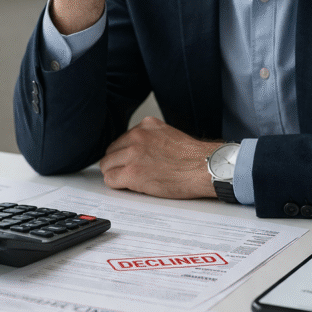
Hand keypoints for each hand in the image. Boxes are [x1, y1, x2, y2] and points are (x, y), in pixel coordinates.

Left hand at [99, 117, 220, 198]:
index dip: (124, 154)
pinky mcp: (132, 173)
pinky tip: (130, 186)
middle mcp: (137, 136)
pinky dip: (117, 185)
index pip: (121, 140)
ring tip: (130, 181)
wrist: (204, 169)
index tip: (129, 161)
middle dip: (117, 163)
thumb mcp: (168, 135)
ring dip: (116, 174)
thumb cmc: (192, 158)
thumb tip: (136, 149)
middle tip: (127, 173)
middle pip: (111, 152)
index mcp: (146, 125)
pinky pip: (111, 179)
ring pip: (107, 165)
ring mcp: (133, 154)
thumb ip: (149, 138)